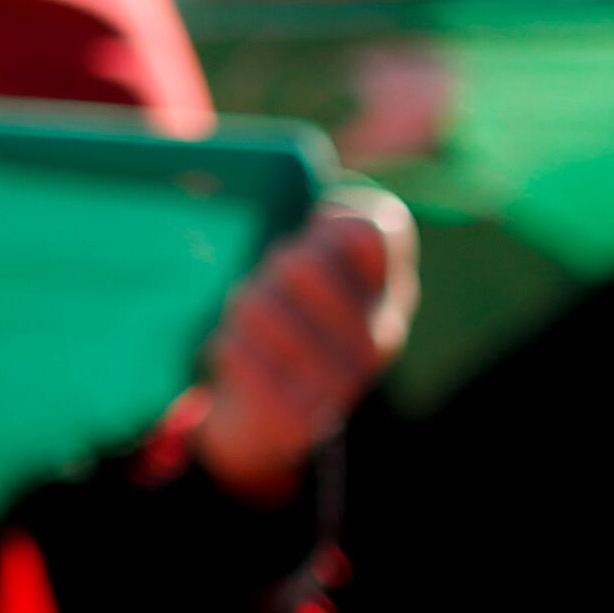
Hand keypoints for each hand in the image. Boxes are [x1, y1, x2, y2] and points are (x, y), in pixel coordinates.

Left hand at [188, 187, 416, 501]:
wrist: (262, 420)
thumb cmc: (281, 317)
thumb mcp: (300, 262)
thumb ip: (305, 215)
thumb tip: (282, 192)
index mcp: (390, 287)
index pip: (374, 229)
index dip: (328, 221)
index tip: (309, 231)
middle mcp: (380, 334)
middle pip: (300, 263)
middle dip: (267, 267)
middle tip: (265, 287)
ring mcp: (343, 380)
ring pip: (258, 306)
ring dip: (237, 310)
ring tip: (248, 326)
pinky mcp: (300, 417)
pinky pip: (235, 352)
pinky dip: (224, 347)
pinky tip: (236, 358)